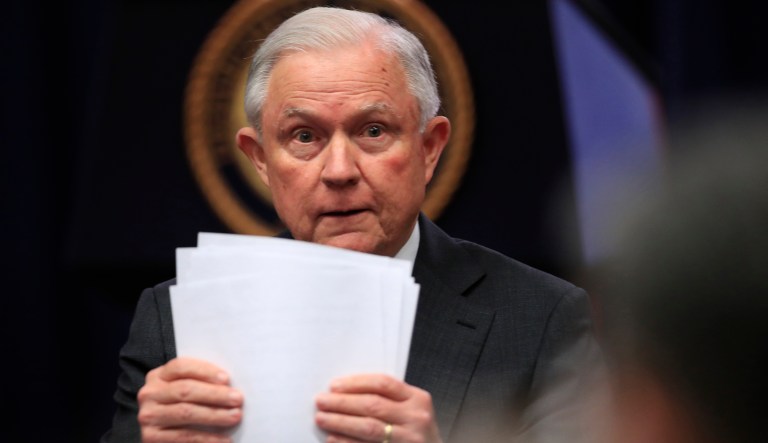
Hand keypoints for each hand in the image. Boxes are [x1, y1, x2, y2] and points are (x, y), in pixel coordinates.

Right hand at [137, 357, 243, 442]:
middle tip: (238, 399)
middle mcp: (150, 394)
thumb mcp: (182, 389)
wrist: (161, 435)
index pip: (181, 367)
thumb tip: (230, 385)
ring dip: (215, 415)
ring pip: (186, 412)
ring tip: (235, 416)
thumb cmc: (179, 406)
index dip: (205, 371)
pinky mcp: (151, 437)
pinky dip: (207, 438)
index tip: (226, 379)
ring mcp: (149, 416)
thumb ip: (199, 382)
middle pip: (185, 390)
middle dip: (215, 394)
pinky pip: (184, 436)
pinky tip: (224, 439)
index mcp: (158, 376)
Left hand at [315, 373, 442, 442]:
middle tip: (321, 401)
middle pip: (373, 405)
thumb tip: (344, 392)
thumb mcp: (411, 410)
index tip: (334, 386)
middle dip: (343, 402)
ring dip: (341, 422)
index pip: (383, 384)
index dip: (356, 383)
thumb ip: (388, 399)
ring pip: (369, 428)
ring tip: (322, 418)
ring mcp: (409, 439)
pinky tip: (333, 438)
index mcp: (418, 398)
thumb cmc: (416, 432)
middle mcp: (416, 418)